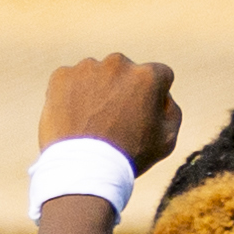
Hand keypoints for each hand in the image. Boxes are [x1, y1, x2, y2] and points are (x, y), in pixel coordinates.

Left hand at [39, 54, 177, 168]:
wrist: (84, 169)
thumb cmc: (129, 157)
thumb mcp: (166, 140)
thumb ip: (171, 110)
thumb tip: (163, 95)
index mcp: (147, 76)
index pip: (159, 75)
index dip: (153, 96)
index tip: (142, 115)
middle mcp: (118, 64)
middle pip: (125, 72)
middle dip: (122, 89)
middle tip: (114, 120)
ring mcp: (87, 68)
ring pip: (96, 75)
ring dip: (96, 91)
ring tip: (91, 122)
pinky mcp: (61, 77)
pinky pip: (70, 81)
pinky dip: (71, 95)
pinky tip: (75, 119)